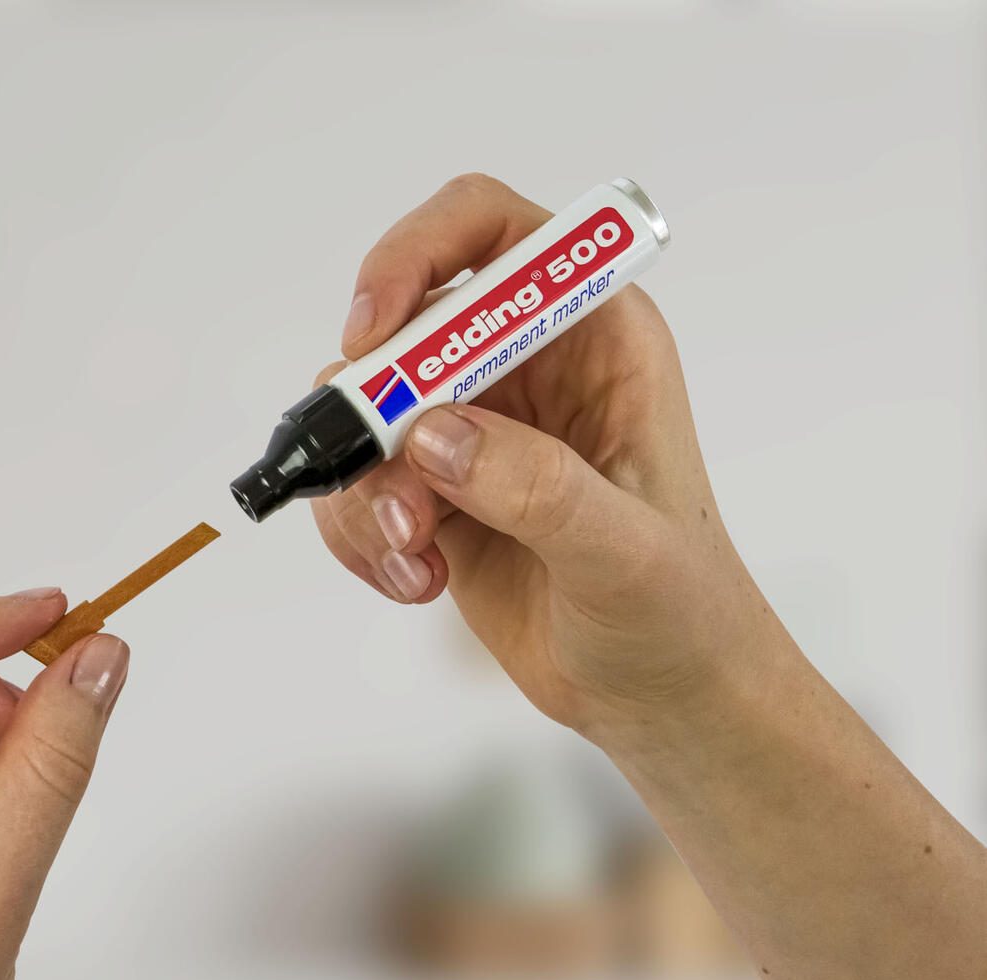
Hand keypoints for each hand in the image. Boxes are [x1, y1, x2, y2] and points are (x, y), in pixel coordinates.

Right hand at [312, 174, 786, 734]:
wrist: (660, 696)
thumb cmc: (681, 613)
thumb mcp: (626, 552)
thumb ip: (538, 486)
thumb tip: (432, 436)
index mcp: (592, 333)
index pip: (486, 228)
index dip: (416, 253)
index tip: (373, 332)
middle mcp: (523, 364)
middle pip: (398, 328)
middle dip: (375, 418)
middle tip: (401, 504)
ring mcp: (471, 427)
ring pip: (359, 414)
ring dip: (365, 492)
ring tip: (417, 561)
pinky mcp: (432, 489)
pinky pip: (352, 483)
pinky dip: (360, 534)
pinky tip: (417, 583)